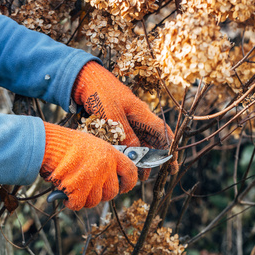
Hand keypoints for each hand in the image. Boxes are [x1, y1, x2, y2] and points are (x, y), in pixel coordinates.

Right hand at [40, 122, 136, 209]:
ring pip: (95, 201)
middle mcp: (105, 167)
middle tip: (89, 189)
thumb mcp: (92, 145)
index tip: (123, 187)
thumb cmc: (66, 143)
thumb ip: (103, 160)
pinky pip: (79, 204)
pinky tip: (65, 195)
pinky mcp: (78, 189)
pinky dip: (71, 203)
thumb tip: (108, 177)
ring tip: (74, 188)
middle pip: (112, 192)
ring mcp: (92, 179)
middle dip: (101, 194)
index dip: (128, 183)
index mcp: (111, 154)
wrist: (48, 143)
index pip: (131, 173)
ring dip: (84, 199)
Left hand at [72, 61, 177, 179]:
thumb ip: (125, 134)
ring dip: (138, 157)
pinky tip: (123, 160)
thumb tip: (136, 153)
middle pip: (152, 140)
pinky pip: (125, 139)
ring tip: (136, 172)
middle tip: (149, 176)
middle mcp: (137, 117)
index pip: (162, 133)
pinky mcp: (115, 121)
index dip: (169, 149)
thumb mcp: (112, 114)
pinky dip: (126, 150)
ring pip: (138, 142)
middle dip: (153, 159)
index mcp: (141, 113)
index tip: (172, 165)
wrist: (82, 78)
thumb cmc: (99, 91)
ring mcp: (127, 119)